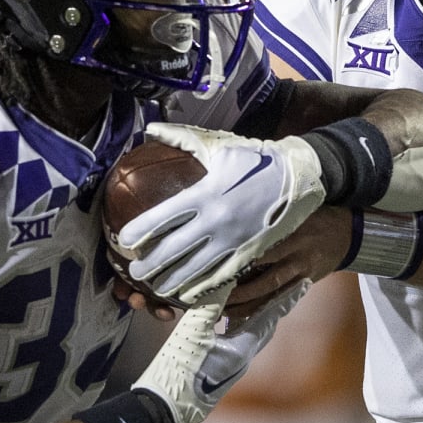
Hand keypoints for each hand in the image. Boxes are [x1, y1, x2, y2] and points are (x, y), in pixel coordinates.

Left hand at [117, 123, 325, 305]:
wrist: (298, 175)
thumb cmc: (254, 159)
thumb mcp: (217, 145)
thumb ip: (181, 138)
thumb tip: (150, 129)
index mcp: (204, 192)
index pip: (162, 217)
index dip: (139, 231)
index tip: (124, 240)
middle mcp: (215, 219)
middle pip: (173, 249)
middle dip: (150, 265)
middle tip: (136, 273)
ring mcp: (233, 239)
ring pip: (195, 268)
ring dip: (172, 281)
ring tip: (156, 287)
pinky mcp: (249, 252)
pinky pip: (222, 276)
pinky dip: (202, 287)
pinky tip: (188, 294)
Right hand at [132, 279, 309, 422]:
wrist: (164, 409)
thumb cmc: (179, 372)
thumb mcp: (192, 333)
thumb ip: (210, 304)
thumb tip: (226, 276)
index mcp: (242, 349)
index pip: (270, 317)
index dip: (286, 297)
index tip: (304, 282)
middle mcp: (242, 358)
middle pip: (266, 325)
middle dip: (277, 304)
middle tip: (288, 284)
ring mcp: (230, 365)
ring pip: (250, 333)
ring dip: (257, 312)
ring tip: (261, 294)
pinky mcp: (217, 368)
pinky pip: (235, 339)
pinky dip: (237, 323)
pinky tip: (226, 316)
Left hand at [222, 206, 353, 319]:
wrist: (348, 234)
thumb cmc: (316, 218)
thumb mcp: (296, 211)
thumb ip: (271, 219)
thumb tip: (236, 220)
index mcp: (293, 237)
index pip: (262, 252)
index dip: (239, 262)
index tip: (215, 269)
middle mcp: (296, 259)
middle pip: (265, 281)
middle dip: (239, 292)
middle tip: (213, 297)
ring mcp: (300, 275)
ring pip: (270, 295)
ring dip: (245, 305)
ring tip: (221, 310)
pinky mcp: (303, 285)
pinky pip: (278, 299)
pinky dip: (259, 308)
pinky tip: (240, 313)